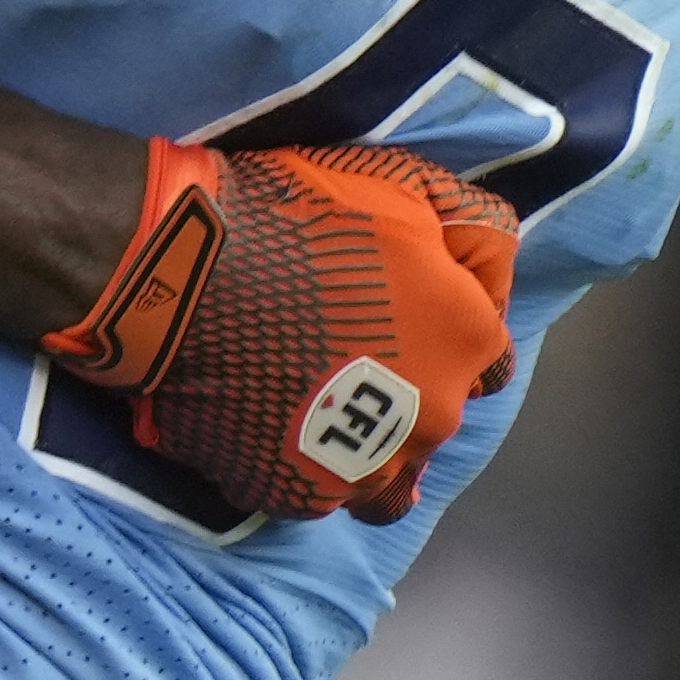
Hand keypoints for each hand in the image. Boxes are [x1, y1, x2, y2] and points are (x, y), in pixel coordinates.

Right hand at [44, 139, 519, 522]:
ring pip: (385, 474)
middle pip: (435, 416)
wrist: (185, 270)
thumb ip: (476, 232)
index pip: (488, 357)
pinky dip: (302, 464)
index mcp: (469, 341)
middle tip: (347, 350)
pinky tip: (273, 420)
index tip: (401, 311)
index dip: (445, 329)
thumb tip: (494, 280)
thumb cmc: (300, 215)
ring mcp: (363, 467)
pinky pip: (316, 491)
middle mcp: (432, 419)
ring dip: (366, 446)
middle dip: (407, 390)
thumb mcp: (411, 184)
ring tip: (319, 407)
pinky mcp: (295, 495)